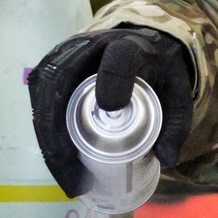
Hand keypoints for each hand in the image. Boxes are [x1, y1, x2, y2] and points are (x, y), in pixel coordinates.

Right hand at [28, 27, 193, 196]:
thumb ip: (176, 124)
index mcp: (129, 46)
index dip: (113, 82)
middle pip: (62, 79)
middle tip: (76, 173)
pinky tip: (57, 160)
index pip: (120, 57)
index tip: (112, 110)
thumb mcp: (178, 94)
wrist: (139, 43)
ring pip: (44, 91)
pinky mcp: (52, 66)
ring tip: (65, 174)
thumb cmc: (157, 72)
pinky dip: (45, 131)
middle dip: (61, 132)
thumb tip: (167, 159)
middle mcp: (91, 45)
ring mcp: (66, 53)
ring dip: (48, 137)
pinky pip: (39, 97)